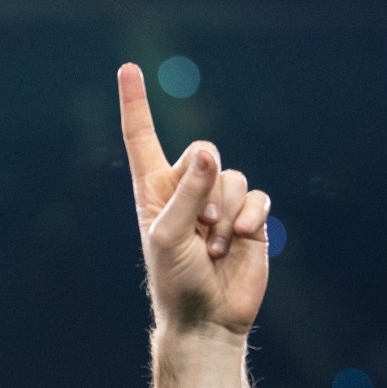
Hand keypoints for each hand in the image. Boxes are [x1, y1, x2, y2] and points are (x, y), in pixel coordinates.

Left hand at [117, 63, 269, 338]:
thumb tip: (207, 151)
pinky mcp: (249, 218)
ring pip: (233, 176)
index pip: (143, 138)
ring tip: (216, 248)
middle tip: (201, 228)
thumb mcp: (168, 236)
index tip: (127, 68)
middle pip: (204, 152)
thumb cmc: (175, 282)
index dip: (137, 104)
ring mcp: (219, 203)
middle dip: (206, 188)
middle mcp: (186, 191)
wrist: (208, 320)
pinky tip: (241, 243)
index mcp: (154, 191)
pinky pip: (259, 197)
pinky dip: (250, 218)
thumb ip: (187, 193)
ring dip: (227, 213)